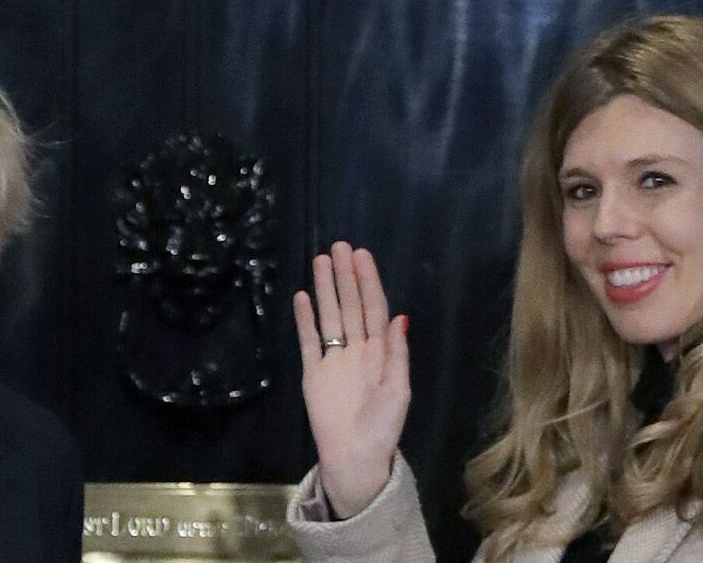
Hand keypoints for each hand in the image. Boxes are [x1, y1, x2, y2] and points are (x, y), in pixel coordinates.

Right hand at [293, 241, 409, 518]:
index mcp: (381, 352)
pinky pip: (308, 340)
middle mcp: (357, 349)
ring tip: (320, 260)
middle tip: (340, 246)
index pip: (374, 308)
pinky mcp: (313, 372)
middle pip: (351, 305)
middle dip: (346, 276)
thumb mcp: (399, 390)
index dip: (369, 282)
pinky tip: (301, 296)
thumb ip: (397, 353)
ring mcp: (334, 359)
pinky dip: (305, 319)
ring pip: (330, 315)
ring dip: (325, 289)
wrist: (355, 456)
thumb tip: (400, 316)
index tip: (362, 256)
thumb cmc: (383, 426)